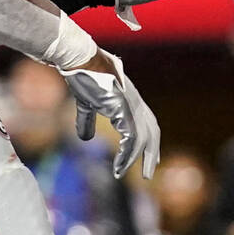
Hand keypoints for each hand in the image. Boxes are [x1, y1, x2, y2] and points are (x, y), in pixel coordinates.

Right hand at [60, 48, 160, 178]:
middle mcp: (136, 103)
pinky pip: (131, 136)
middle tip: (149, 173)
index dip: (150, 140)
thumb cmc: (84, 77)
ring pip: (143, 137)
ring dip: (138, 158)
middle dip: (151, 153)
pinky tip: (119, 166)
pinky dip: (127, 154)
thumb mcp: (87, 103)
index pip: (148, 123)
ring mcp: (131, 105)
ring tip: (124, 174)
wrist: (81, 60)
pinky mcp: (123, 108)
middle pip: (152, 131)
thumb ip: (88, 120)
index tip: (150, 156)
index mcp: (131, 100)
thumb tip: (86, 138)